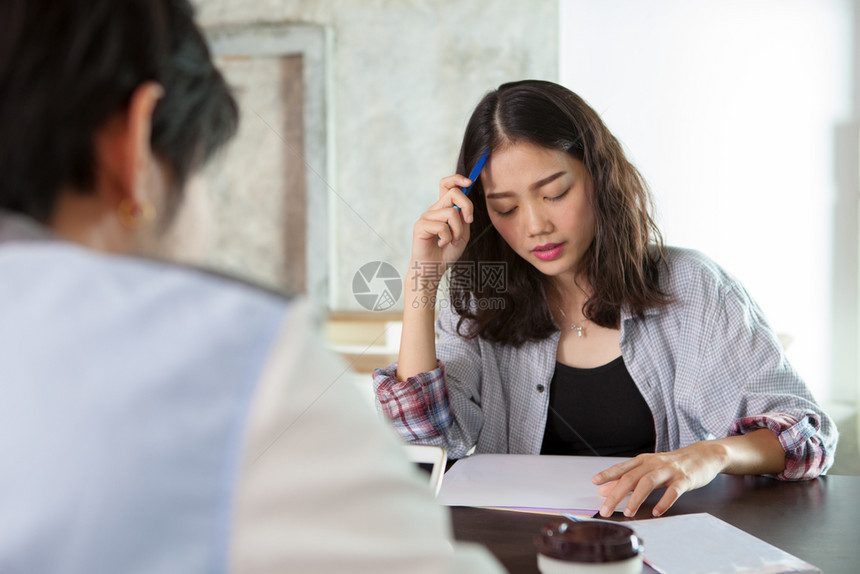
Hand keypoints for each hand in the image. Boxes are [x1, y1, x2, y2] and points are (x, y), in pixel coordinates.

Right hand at [410, 174, 474, 274]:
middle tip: (469, 222)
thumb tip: (464, 207)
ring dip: (457, 230)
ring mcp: (426, 217)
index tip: (469, 182)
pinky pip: (442, 226)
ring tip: (453, 241)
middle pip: (453, 193)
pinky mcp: (420, 226)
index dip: (457, 179)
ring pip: (451, 213)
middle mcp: (434, 210)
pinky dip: (447, 238)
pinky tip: (442, 244)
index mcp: (443, 208)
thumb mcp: (462, 233)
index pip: (446, 184)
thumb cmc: (447, 252)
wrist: (433, 269)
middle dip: (467, 206)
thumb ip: (464, 218)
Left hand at [591, 441, 727, 517]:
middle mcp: (654, 464)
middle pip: (631, 477)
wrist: (703, 455)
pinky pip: (673, 491)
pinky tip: (656, 511)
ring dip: (636, 498)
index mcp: (643, 461)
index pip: (622, 468)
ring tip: (628, 512)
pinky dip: (664, 502)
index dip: (608, 474)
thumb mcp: (649, 469)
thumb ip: (628, 479)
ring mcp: (669, 471)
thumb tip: (605, 489)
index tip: (595, 482)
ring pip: (648, 482)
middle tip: (606, 510)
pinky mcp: (684, 479)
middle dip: (616, 494)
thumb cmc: (673, 465)